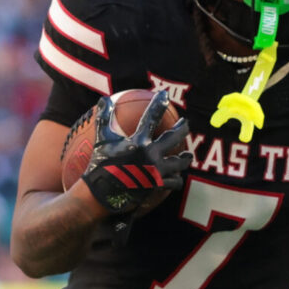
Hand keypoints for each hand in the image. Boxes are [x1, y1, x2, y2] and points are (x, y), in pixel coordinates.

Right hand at [82, 91, 192, 216]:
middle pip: (174, 137)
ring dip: (185, 158)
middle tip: (186, 123)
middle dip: (182, 128)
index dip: (159, 104)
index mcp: (138, 141)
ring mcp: (156, 171)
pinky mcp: (158, 186)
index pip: (151, 117)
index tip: (164, 95)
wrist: (101, 194)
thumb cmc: (100, 165)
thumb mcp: (102, 140)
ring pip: (179, 162)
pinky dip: (176, 179)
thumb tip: (103, 99)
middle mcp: (151, 154)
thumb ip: (104, 118)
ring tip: (188, 156)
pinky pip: (173, 182)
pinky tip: (177, 177)